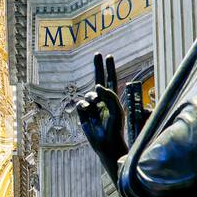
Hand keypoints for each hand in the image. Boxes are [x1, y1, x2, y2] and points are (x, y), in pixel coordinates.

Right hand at [77, 54, 125, 175]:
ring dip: (92, 99)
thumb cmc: (115, 127)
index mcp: (111, 98)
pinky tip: (87, 112)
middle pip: (98, 79)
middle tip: (97, 54)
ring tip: (95, 108)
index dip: (109, 68)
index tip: (108, 56)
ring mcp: (92, 106)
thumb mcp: (116, 109)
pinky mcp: (83, 113)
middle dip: (98, 67)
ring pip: (88, 95)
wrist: (106, 142)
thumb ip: (109, 95)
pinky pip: (80, 104)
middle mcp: (101, 100)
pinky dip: (84, 106)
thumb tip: (97, 86)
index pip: (111, 79)